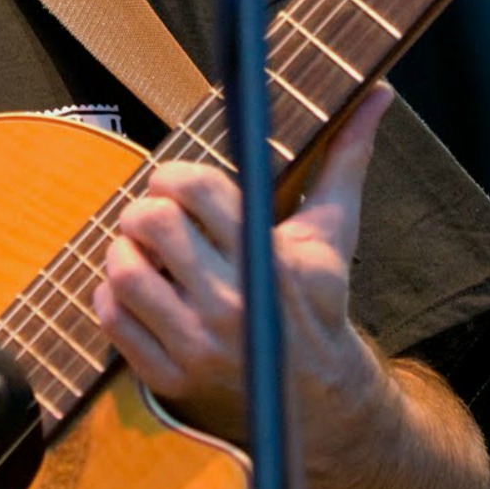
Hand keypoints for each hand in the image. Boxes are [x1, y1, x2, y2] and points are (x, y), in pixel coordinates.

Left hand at [90, 83, 395, 453]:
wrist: (317, 395)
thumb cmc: (318, 299)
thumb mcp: (333, 229)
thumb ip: (348, 156)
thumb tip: (378, 93)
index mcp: (268, 258)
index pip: (195, 187)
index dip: (175, 177)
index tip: (177, 187)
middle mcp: (232, 303)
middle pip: (151, 222)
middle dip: (145, 210)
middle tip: (156, 218)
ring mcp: (198, 344)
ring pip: (123, 270)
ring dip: (124, 251)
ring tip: (146, 254)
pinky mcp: (170, 376)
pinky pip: (111, 319)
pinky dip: (112, 296)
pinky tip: (140, 292)